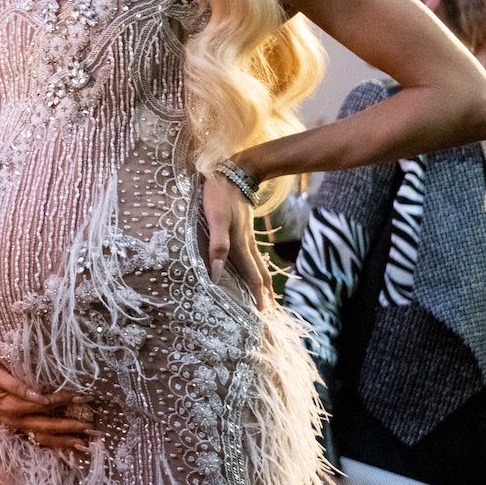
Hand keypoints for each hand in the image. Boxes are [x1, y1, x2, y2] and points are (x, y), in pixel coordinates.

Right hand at [0, 346, 91, 453]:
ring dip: (64, 441)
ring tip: (84, 445)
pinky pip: (36, 437)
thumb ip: (17, 387)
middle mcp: (16, 419)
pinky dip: (52, 442)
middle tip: (91, 429)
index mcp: (13, 406)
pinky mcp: (13, 423)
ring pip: (43, 437)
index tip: (82, 397)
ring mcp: (14, 424)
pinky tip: (64, 445)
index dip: (64, 402)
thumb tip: (40, 396)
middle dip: (70, 429)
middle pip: (47, 427)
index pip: (45, 405)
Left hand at [202, 174, 266, 308]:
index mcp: (240, 245)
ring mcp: (247, 235)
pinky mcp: (244, 228)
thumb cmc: (221, 195)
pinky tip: (254, 265)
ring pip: (257, 263)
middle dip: (263, 292)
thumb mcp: (216, 219)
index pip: (251, 276)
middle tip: (270, 310)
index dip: (256, 295)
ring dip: (261, 280)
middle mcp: (246, 243)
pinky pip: (252, 253)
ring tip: (265, 293)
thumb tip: (217, 273)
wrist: (237, 171)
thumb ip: (217, 245)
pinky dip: (256, 266)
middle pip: (258, 273)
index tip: (263, 313)